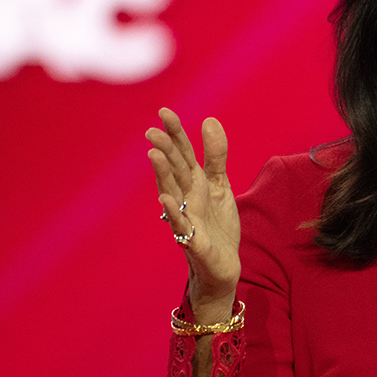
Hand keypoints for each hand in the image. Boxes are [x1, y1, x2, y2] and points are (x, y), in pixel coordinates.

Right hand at [147, 107, 240, 323]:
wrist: (223, 265)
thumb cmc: (216, 225)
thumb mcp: (219, 185)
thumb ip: (215, 155)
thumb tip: (209, 119)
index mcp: (192, 184)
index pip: (182, 154)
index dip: (175, 133)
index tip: (164, 111)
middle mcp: (185, 199)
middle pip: (174, 171)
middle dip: (164, 150)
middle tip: (153, 131)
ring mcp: (187, 220)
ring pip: (172, 195)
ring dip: (163, 176)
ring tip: (154, 155)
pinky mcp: (194, 243)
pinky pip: (182, 228)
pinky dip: (174, 215)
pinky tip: (164, 201)